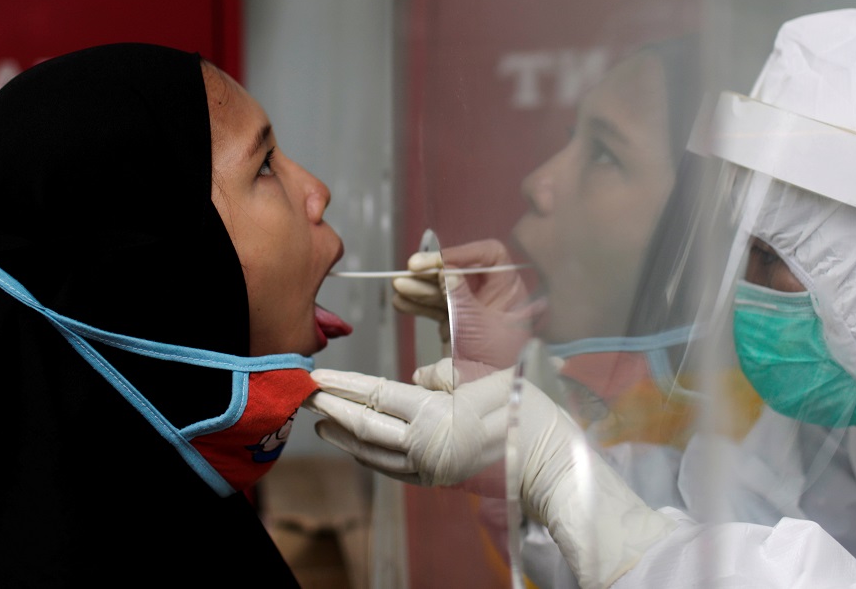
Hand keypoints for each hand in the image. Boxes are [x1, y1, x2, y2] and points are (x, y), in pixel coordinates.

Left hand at [307, 358, 509, 494]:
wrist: (549, 463)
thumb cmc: (525, 414)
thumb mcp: (487, 379)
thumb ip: (446, 375)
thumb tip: (417, 377)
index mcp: (436, 414)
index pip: (377, 396)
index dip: (344, 386)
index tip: (318, 377)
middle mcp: (424, 444)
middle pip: (366, 425)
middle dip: (333, 409)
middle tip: (306, 395)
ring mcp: (429, 467)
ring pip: (374, 453)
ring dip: (344, 437)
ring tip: (322, 423)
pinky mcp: (437, 479)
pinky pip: (392, 469)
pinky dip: (370, 457)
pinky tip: (358, 447)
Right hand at [392, 239, 543, 367]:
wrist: (492, 391)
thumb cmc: (498, 360)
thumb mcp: (477, 324)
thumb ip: (460, 296)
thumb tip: (446, 271)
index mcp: (507, 288)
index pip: (489, 256)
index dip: (463, 253)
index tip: (439, 261)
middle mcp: (490, 294)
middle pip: (459, 270)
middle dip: (432, 271)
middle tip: (411, 270)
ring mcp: (471, 307)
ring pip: (442, 289)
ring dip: (419, 287)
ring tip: (399, 287)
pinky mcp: (456, 321)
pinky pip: (435, 307)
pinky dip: (418, 304)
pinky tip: (402, 302)